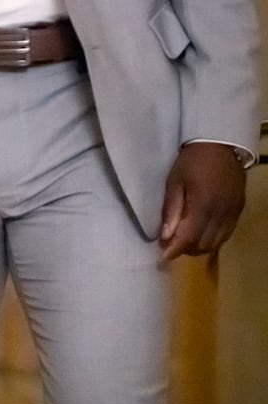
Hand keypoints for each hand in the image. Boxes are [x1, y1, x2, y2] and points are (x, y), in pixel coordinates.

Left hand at [159, 142, 246, 260]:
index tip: (162, 258)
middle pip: (205, 244)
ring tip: (184, 239)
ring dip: (200, 246)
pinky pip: (227, 233)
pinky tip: (201, 232)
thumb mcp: (174, 182)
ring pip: (218, 242)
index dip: (175, 250)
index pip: (189, 238)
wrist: (220, 145)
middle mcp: (222, 213)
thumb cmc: (191, 161)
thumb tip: (165, 237)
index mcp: (203, 205)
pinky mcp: (240, 210)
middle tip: (170, 245)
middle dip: (186, 249)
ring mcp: (234, 212)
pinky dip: (213, 238)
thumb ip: (171, 210)